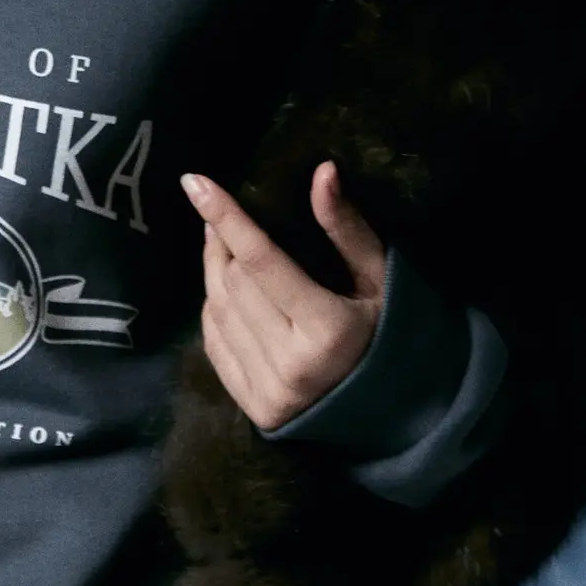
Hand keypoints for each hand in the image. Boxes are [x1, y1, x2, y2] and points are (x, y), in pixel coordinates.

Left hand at [179, 161, 387, 430]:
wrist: (391, 414)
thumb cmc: (388, 334)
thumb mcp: (379, 280)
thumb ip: (347, 228)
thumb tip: (322, 172)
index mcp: (328, 330)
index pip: (261, 261)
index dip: (227, 218)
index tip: (194, 181)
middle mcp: (291, 364)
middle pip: (234, 281)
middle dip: (222, 241)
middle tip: (220, 215)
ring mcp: (268, 391)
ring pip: (217, 308)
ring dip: (215, 270)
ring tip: (222, 245)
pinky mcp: (252, 407)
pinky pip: (213, 341)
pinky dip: (214, 308)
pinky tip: (228, 292)